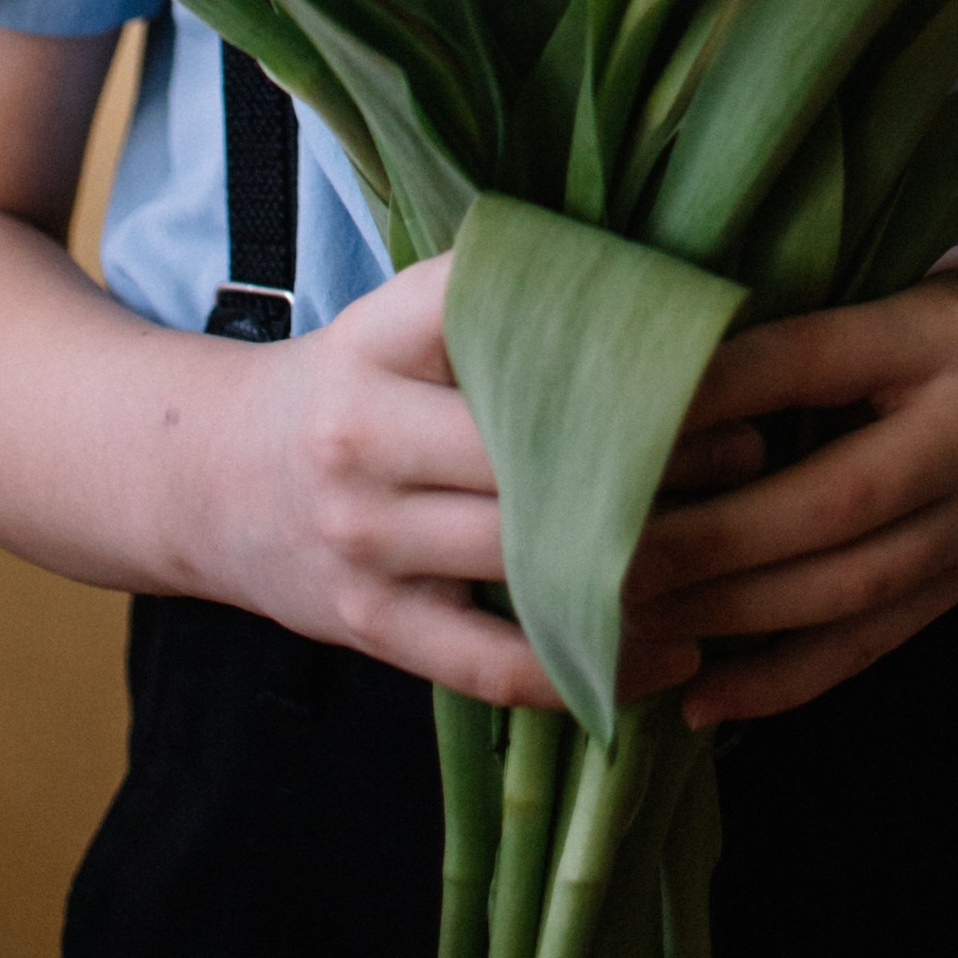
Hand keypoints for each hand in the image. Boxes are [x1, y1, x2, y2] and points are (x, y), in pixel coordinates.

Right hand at [183, 254, 735, 711]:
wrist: (206, 478)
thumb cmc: (346, 385)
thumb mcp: (397, 319)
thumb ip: (499, 300)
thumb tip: (656, 288)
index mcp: (379, 337)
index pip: (502, 321)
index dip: (614, 342)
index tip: (711, 351)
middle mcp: (364, 434)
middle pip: (530, 450)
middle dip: (651, 457)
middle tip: (750, 451)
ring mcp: (365, 540)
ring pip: (524, 558)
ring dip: (638, 560)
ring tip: (730, 546)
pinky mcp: (371, 628)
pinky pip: (494, 664)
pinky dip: (589, 669)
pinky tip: (670, 655)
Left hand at [623, 241, 957, 726]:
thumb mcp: (907, 280)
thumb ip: (816, 329)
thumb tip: (668, 375)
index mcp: (945, 333)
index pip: (811, 361)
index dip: (713, 394)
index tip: (617, 422)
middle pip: (835, 502)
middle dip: (712, 540)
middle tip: (607, 558)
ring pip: (852, 589)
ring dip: (734, 618)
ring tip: (635, 627)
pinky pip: (879, 644)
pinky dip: (787, 681)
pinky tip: (707, 699)